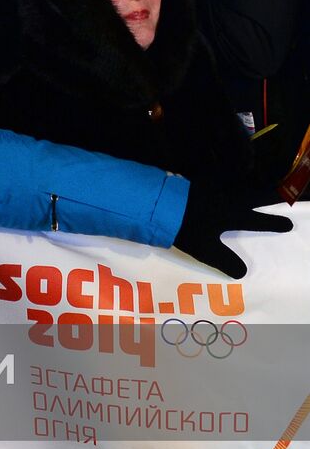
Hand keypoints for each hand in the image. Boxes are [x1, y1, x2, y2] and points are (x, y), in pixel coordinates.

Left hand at [174, 182, 292, 277]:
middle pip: (253, 196)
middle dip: (268, 196)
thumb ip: (225, 261)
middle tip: (279, 194)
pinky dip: (221, 175)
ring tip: (254, 183)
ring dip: (247, 183)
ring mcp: (212, 187)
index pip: (258, 221)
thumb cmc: (186, 228)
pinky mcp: (196, 181)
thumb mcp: (206, 249)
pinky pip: (215, 176)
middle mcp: (227, 199)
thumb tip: (243, 273)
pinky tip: (218, 174)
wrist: (161, 204)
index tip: (288, 224)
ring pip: (236, 182)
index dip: (273, 223)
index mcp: (232, 216)